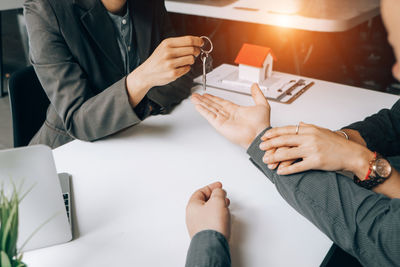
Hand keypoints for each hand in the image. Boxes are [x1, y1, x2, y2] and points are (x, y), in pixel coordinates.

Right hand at [127, 36, 201, 105]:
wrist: (146, 73)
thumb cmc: (157, 60)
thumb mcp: (164, 47)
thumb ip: (178, 44)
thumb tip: (196, 41)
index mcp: (167, 43)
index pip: (189, 40)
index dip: (198, 41)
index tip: (201, 42)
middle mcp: (168, 52)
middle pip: (192, 49)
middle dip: (196, 51)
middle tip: (195, 53)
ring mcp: (170, 64)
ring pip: (191, 59)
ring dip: (191, 60)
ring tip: (184, 61)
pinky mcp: (173, 74)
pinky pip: (187, 69)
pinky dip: (186, 68)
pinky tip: (179, 67)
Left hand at [186, 182, 230, 239]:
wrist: (212, 245)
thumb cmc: (212, 225)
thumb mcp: (217, 201)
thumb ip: (218, 193)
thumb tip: (218, 191)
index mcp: (192, 206)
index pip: (200, 192)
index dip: (211, 187)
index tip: (219, 186)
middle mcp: (192, 216)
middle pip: (204, 202)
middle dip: (215, 198)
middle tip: (223, 196)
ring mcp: (198, 226)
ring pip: (208, 212)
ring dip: (218, 208)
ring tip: (225, 208)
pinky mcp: (205, 234)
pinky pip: (211, 221)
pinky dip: (218, 217)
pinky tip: (223, 219)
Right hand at [191, 84, 270, 148]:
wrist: (259, 134)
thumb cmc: (262, 124)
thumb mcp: (262, 105)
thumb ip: (257, 94)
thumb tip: (255, 86)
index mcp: (236, 110)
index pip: (221, 102)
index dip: (214, 98)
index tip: (207, 95)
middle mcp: (228, 115)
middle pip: (213, 105)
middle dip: (204, 100)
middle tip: (197, 95)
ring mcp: (223, 120)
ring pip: (210, 109)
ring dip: (201, 103)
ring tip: (194, 98)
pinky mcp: (220, 125)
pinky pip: (210, 116)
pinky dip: (203, 111)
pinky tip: (198, 106)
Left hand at [259, 122, 373, 176]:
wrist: (352, 154)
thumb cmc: (337, 143)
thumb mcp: (321, 130)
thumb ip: (308, 127)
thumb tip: (298, 123)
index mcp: (309, 129)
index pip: (286, 129)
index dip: (273, 133)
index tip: (264, 136)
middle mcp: (309, 138)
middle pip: (284, 140)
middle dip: (270, 144)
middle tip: (260, 147)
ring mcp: (312, 150)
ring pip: (287, 153)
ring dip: (274, 157)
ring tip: (266, 160)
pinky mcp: (315, 162)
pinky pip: (297, 166)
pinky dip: (287, 170)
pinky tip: (280, 172)